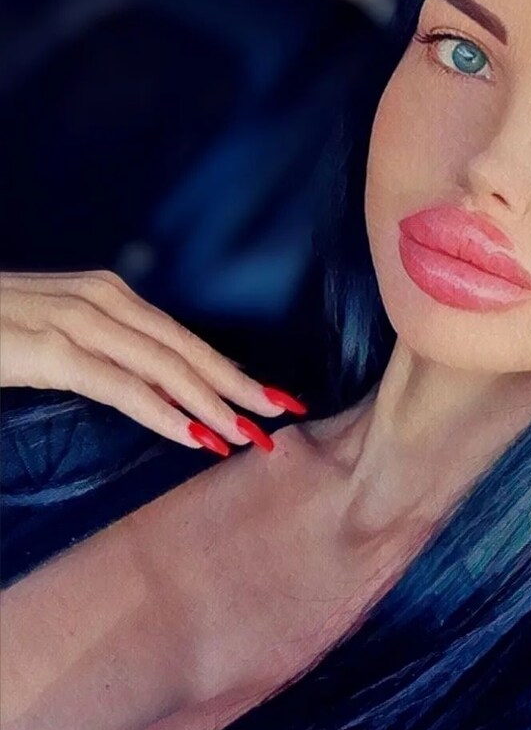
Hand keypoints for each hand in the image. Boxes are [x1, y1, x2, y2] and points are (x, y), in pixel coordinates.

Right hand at [0, 270, 305, 454]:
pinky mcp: (49, 349)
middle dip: (239, 385)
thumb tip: (154, 388)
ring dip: (212, 403)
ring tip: (250, 433)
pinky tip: (194, 433)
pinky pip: (118, 385)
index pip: (184, 338)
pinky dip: (161, 411)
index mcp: (110, 296)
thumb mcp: (59, 336)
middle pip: (187, 350)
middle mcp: (103, 300)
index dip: (230, 369)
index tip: (269, 396)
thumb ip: (106, 353)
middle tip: (282, 416)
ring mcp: (77, 321)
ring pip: (164, 366)